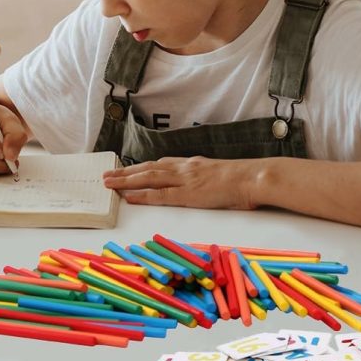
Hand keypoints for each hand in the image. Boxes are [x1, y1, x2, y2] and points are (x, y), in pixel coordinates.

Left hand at [102, 156, 260, 209]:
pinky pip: (160, 195)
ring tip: (109, 183)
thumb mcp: (219, 173)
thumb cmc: (244, 179)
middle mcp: (184, 168)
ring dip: (126, 180)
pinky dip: (142, 195)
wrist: (254, 177)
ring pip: (148, 178)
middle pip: (148, 169)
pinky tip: (129, 196)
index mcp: (191, 164)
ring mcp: (184, 180)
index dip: (141, 168)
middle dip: (125, 172)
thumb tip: (201, 182)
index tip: (126, 170)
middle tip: (106, 175)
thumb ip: (205, 176)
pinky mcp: (188, 194)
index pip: (160, 165)